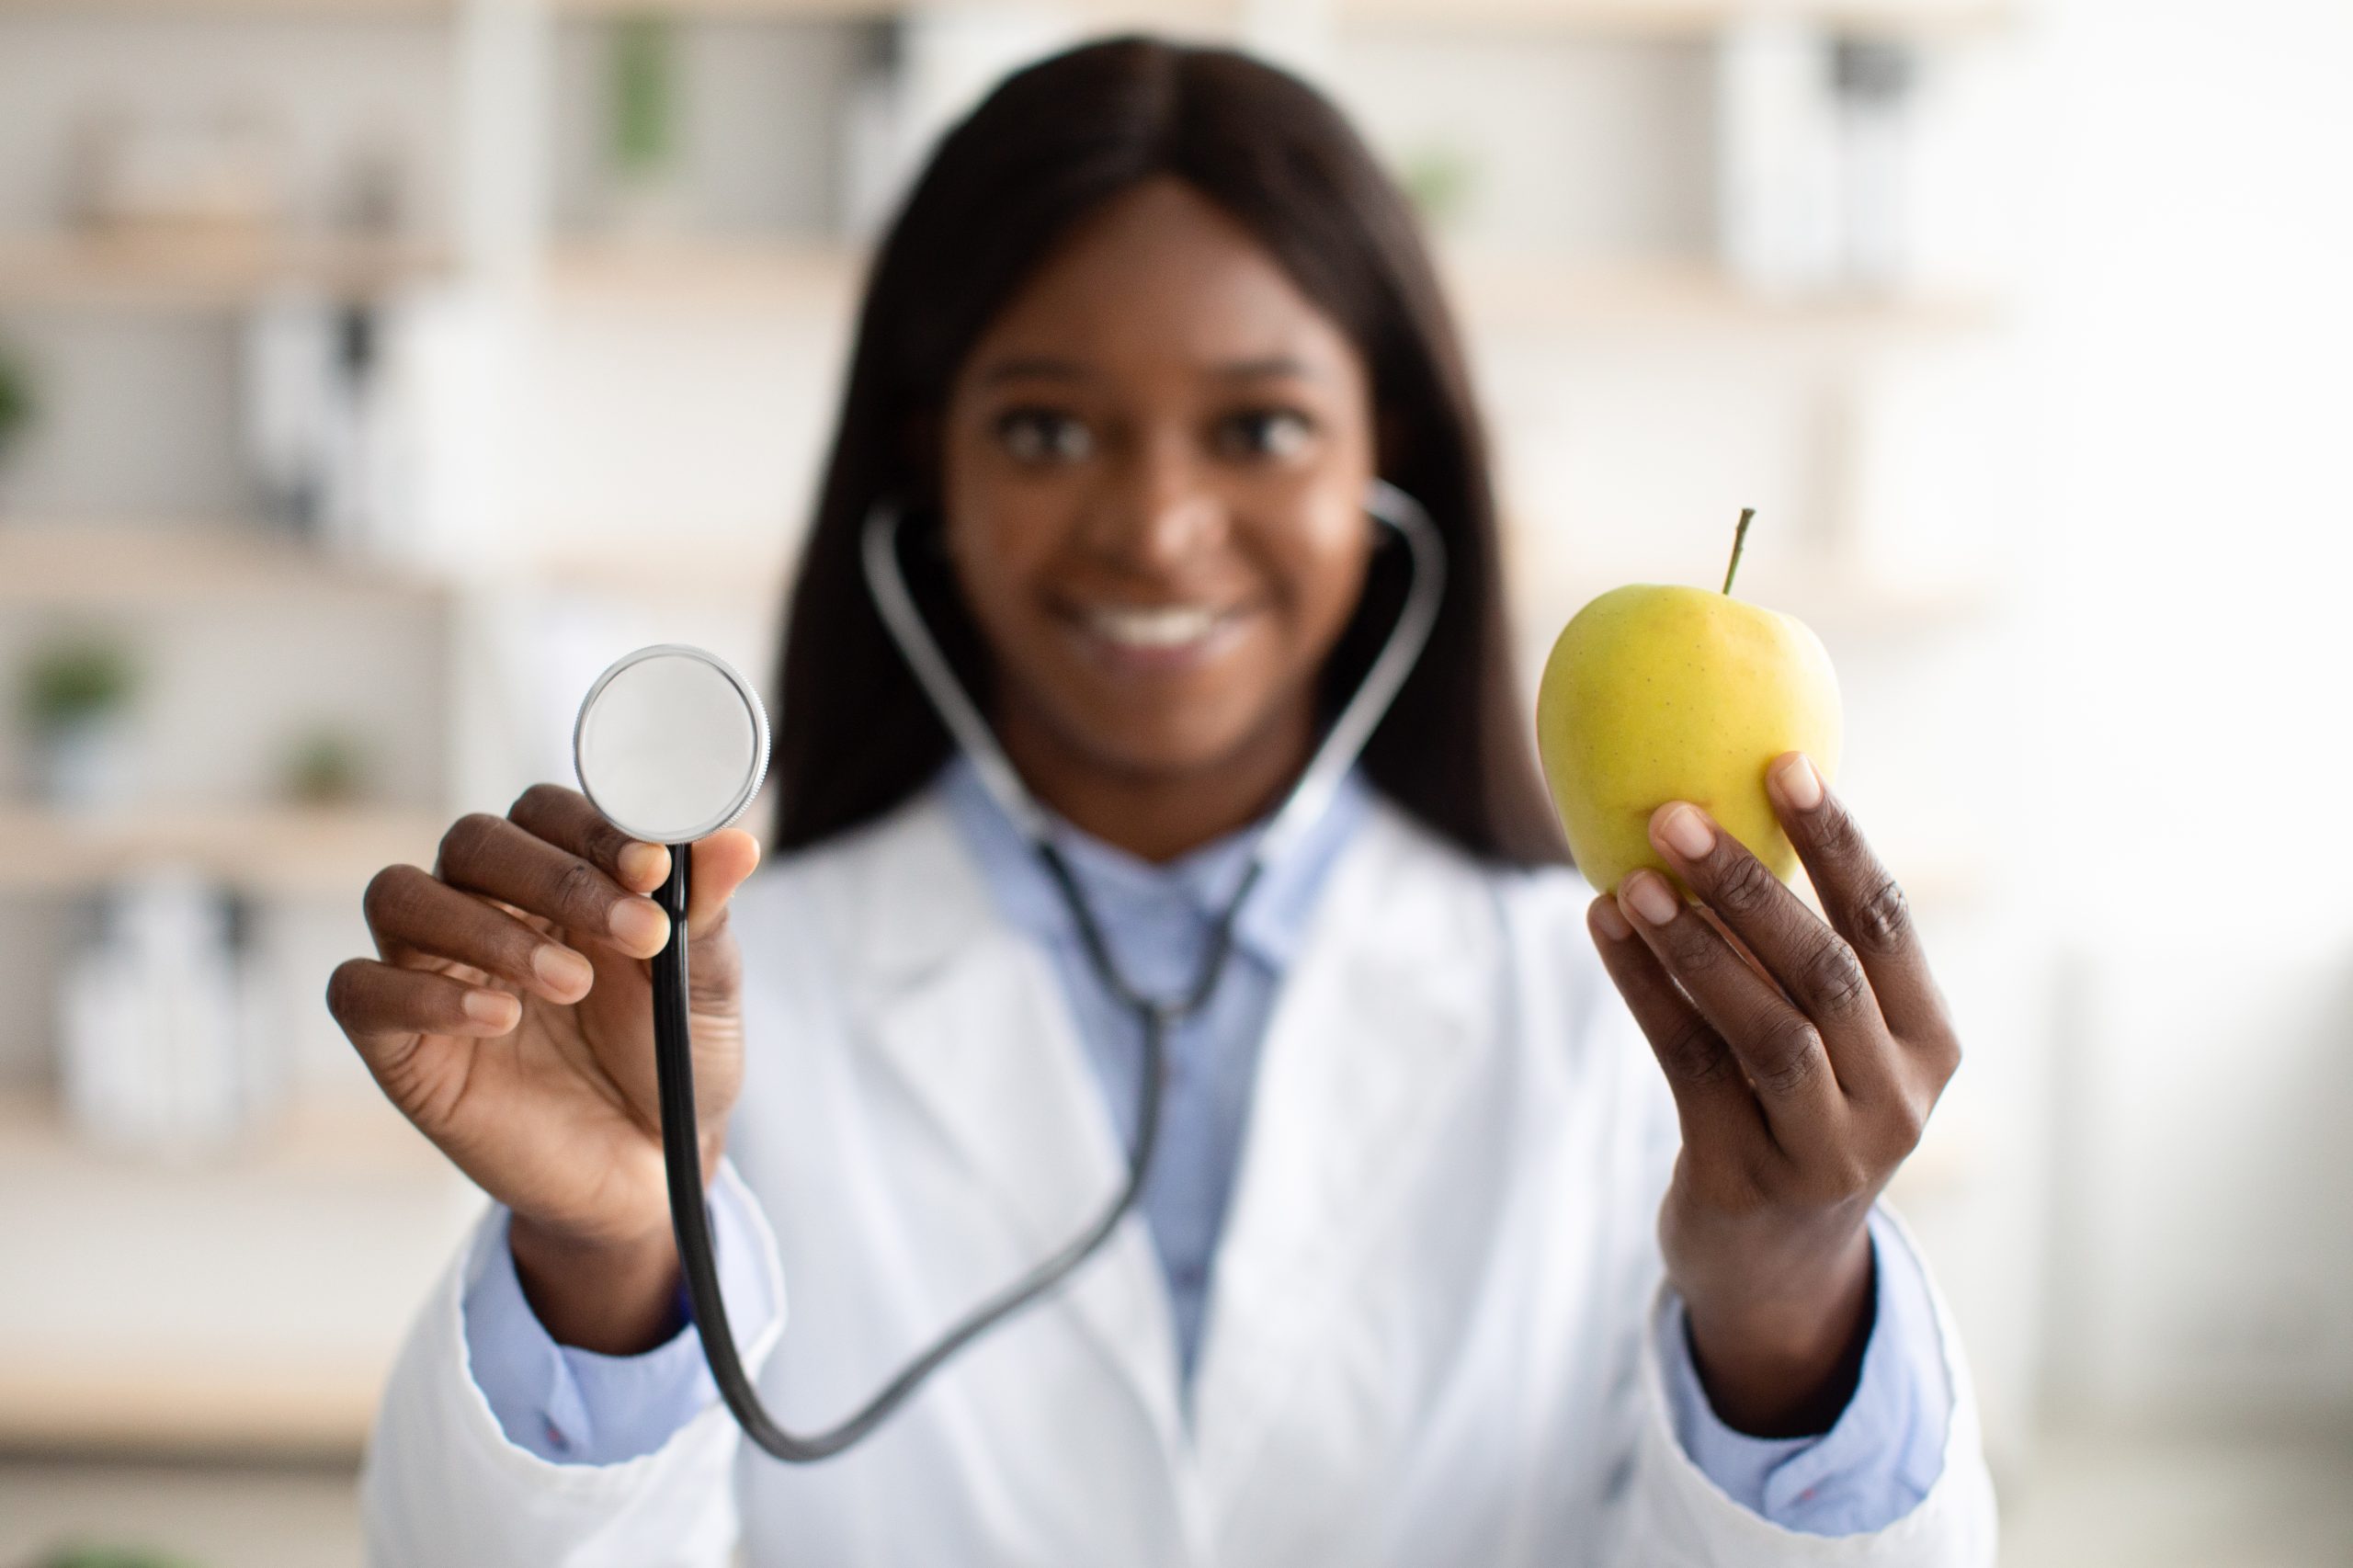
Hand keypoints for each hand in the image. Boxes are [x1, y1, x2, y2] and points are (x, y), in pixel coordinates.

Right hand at [326, 785, 761, 1351]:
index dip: (593, 827)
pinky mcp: (398, 1043)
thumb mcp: (705, 988)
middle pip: (472, 840)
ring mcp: (433, 971)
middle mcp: (486, 907)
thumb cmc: (674, 1060)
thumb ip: (705, 912)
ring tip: (570, 982)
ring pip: (402, 896)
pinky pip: (361, 991)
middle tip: (634, 933)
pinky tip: (499, 1019)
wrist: (652, 1169)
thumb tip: (735, 841)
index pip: (544, 809)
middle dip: (555, 877)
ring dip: (487, 927)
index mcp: (559, 876)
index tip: (651, 868)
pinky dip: (423, 995)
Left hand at [1585, 751, 1960, 1436]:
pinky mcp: (1747, 1180)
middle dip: (1749, 886)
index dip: (1839, 842)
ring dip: (1689, 944)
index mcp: (1930, 1043)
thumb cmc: (1794, 1107)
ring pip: (1762, 1027)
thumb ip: (1801, 948)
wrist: (1774, 1267)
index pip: (1886, 925)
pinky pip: (1690, 1066)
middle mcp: (1895, 1099)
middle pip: (1823, 972)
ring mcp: (1826, 1151)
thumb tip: (1726, 796)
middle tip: (1675, 813)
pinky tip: (1604, 929)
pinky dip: (1646, 991)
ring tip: (1629, 878)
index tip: (1785, 764)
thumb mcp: (1831, 1038)